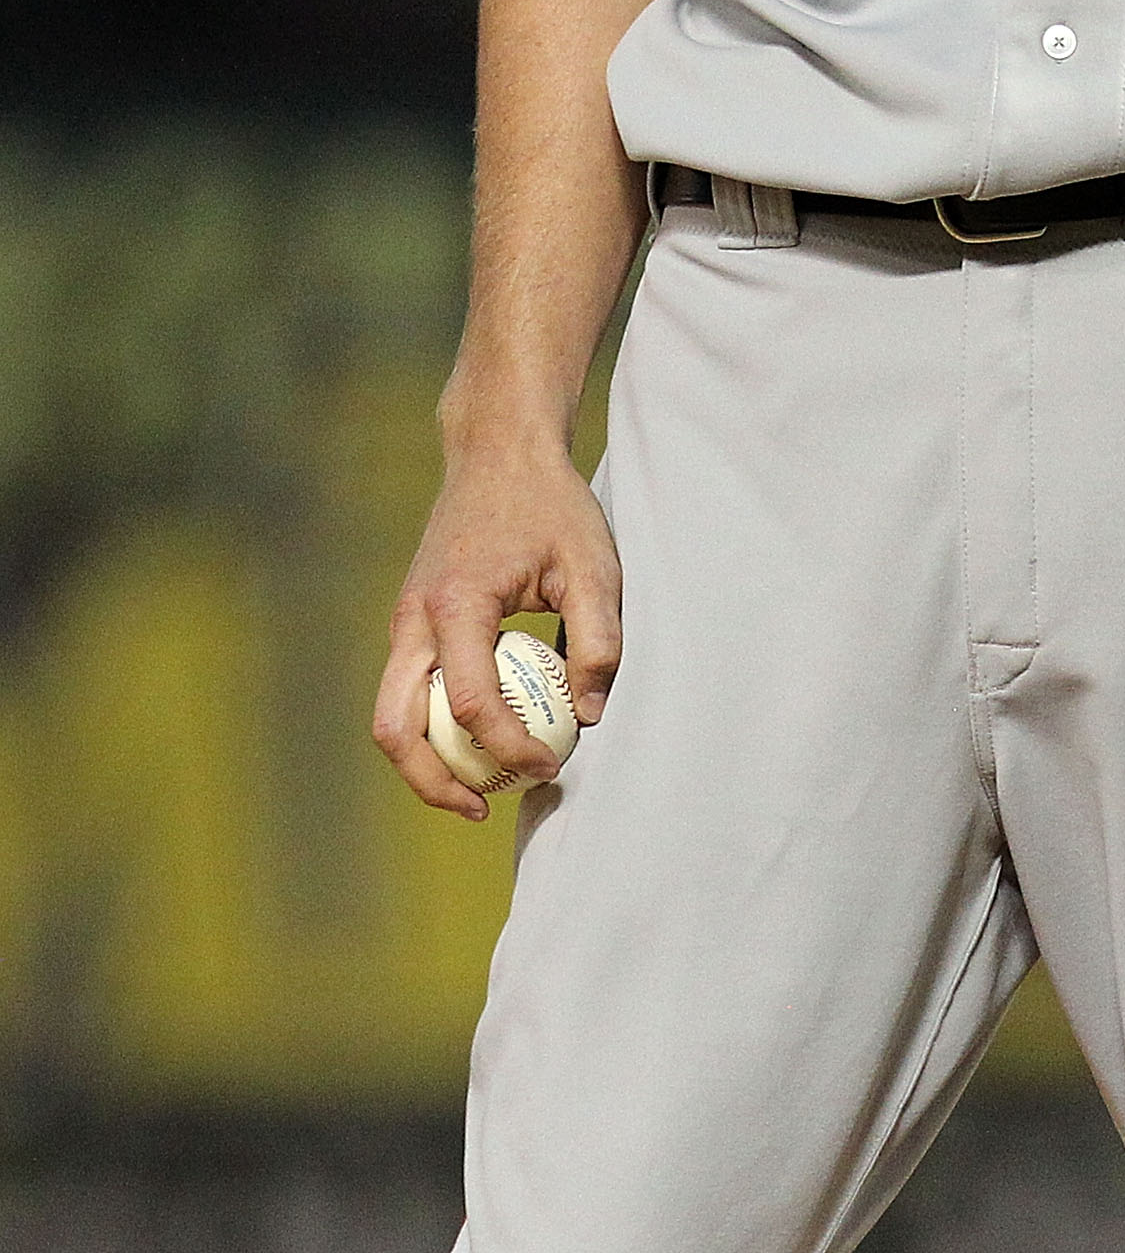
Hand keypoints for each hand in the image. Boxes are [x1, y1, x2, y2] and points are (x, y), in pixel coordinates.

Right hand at [372, 445, 622, 819]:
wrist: (499, 450)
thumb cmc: (549, 503)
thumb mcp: (593, 562)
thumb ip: (598, 639)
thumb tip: (588, 715)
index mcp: (456, 604)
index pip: (474, 706)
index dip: (512, 751)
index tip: (553, 765)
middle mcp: (414, 619)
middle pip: (399, 729)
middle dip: (437, 783)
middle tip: (489, 809)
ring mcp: (404, 622)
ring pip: (392, 717)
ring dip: (428, 763)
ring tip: (482, 790)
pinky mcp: (410, 623)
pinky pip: (408, 693)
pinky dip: (434, 729)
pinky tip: (482, 740)